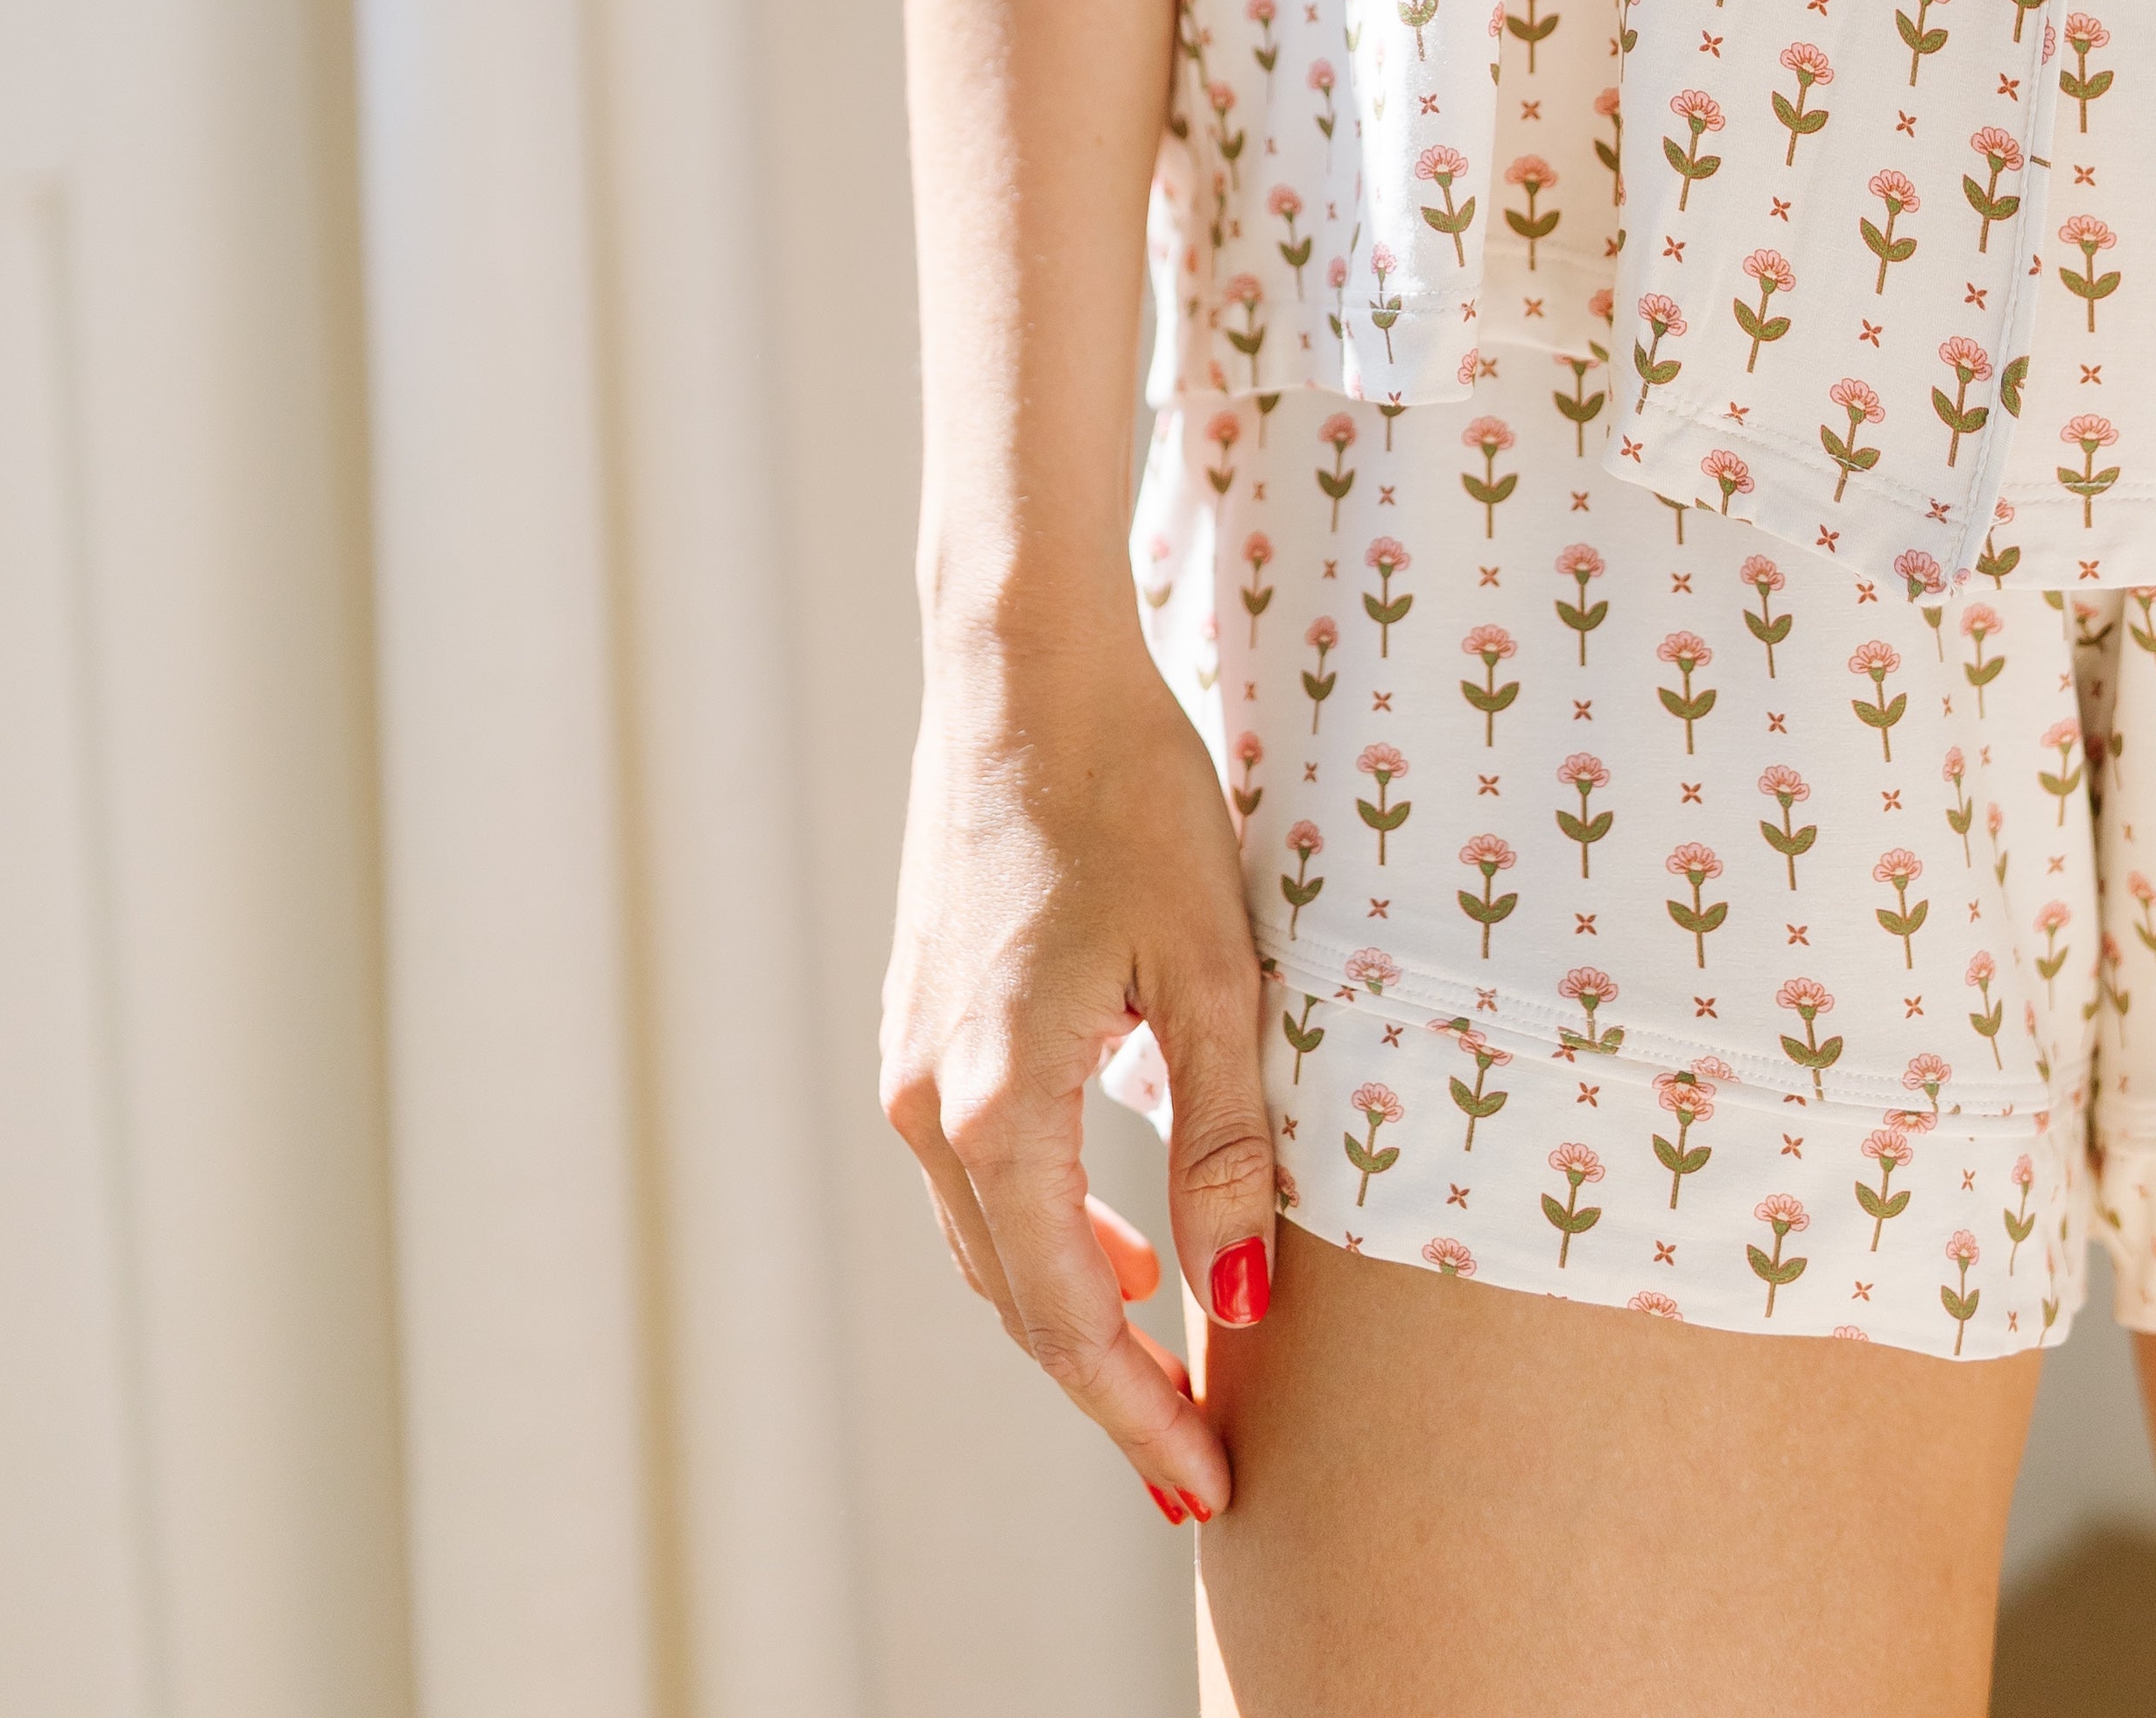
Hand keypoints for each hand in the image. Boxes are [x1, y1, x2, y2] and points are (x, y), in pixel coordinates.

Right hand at [881, 620, 1278, 1521]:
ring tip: (1166, 1367)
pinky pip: (974, 1173)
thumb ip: (1225, 1141)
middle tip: (1196, 1461)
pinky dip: (1041, 1231)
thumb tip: (1246, 1295)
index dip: (1138, 1411)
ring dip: (1074, 1312)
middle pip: (1019, 1297)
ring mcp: (910, 1058)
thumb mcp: (1210, 968)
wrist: (1021, 671)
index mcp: (995, 1102)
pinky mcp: (919, 1020)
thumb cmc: (1128, 794)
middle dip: (1110, 1388)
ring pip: (989, 1240)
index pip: (1069, 1314)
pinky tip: (1116, 1237)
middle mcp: (927, 1099)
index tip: (1209, 1484)